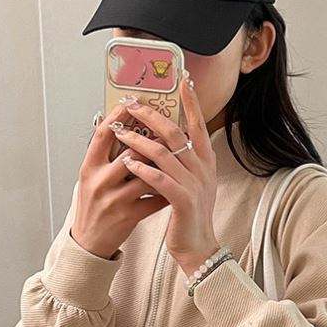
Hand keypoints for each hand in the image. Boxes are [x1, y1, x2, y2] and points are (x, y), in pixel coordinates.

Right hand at [71, 104, 168, 259]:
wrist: (90, 240)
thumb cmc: (93, 205)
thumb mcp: (90, 177)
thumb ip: (104, 156)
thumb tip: (121, 128)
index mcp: (89, 167)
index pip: (103, 135)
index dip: (118, 117)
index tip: (133, 103)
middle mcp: (100, 181)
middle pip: (129, 152)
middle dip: (151, 142)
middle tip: (168, 130)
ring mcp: (115, 199)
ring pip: (145, 175)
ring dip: (163, 165)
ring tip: (176, 156)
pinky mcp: (129, 215)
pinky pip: (155, 199)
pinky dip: (167, 189)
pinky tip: (177, 183)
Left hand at [110, 73, 220, 275]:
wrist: (198, 247)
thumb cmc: (189, 215)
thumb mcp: (191, 183)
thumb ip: (182, 161)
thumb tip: (166, 138)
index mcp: (206, 162)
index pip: (198, 125)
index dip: (191, 102)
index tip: (182, 80)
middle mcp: (203, 169)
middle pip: (175, 133)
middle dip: (150, 115)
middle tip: (131, 103)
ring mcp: (194, 185)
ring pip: (163, 153)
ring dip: (138, 140)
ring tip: (120, 131)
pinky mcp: (183, 202)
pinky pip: (159, 179)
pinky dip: (142, 169)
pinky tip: (128, 162)